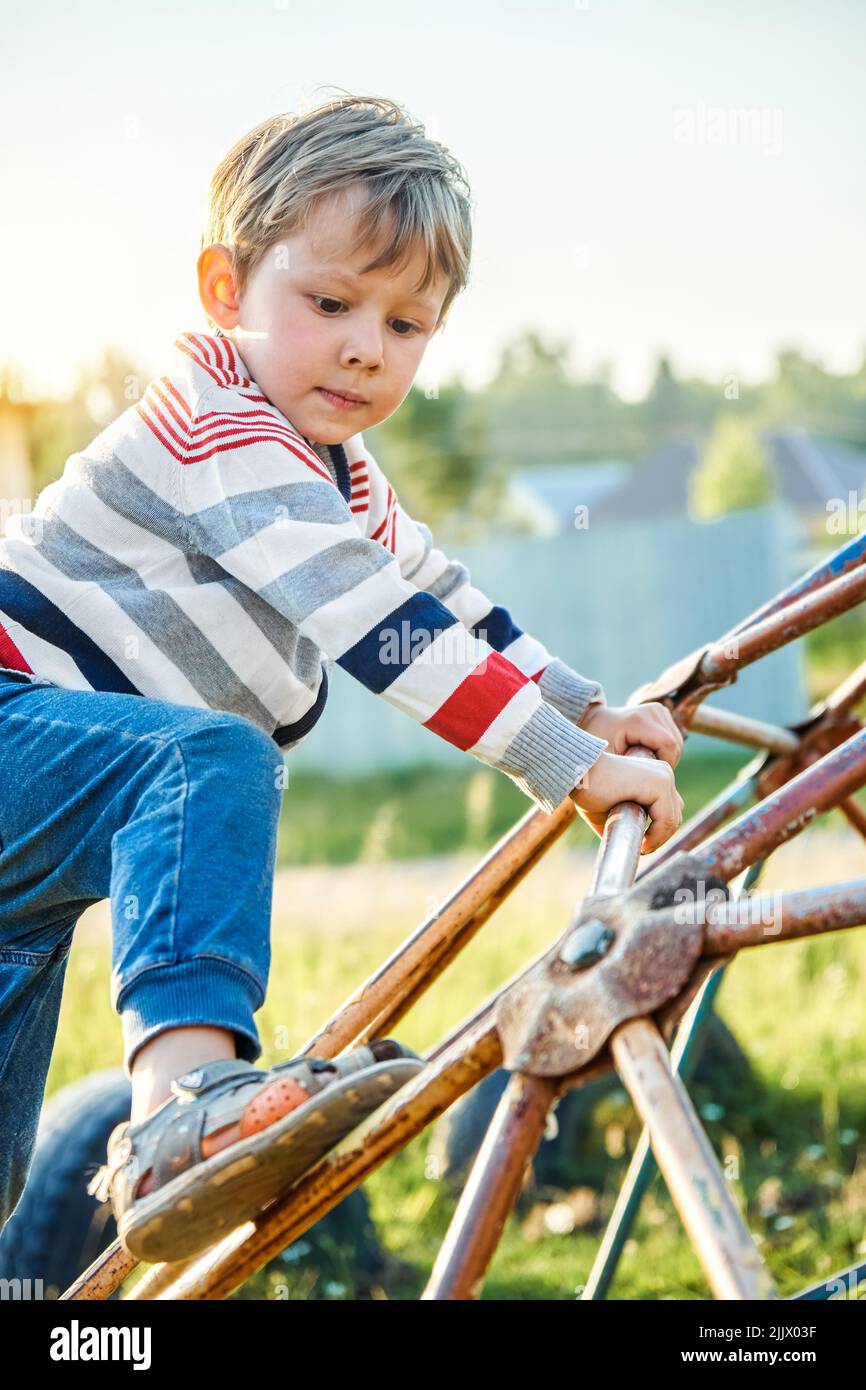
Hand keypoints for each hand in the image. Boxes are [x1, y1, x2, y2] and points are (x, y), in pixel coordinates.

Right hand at [569, 751, 683, 852]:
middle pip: (674, 815)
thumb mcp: (614, 811)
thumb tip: (638, 847)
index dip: (658, 832)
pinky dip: (657, 836)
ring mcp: (664, 777)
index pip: (669, 810)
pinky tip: (642, 843)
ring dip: (658, 839)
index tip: (641, 844)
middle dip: (659, 836)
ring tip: (641, 846)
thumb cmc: (590, 792)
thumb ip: (630, 822)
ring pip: (672, 820)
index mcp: (655, 776)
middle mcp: (664, 773)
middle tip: (641, 847)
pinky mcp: (659, 783)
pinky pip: (666, 820)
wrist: (578, 774)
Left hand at [578, 701, 683, 768]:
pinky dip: (664, 751)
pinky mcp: (661, 713)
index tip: (649, 778)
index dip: (665, 765)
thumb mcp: (608, 766)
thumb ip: (628, 778)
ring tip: (644, 766)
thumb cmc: (596, 749)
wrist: (589, 724)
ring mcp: (658, 710)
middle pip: (675, 745)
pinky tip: (647, 756)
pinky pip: (673, 738)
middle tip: (645, 776)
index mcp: (638, 720)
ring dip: (666, 759)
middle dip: (666, 765)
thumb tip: (649, 801)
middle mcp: (652, 710)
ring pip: (677, 742)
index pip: (669, 746)